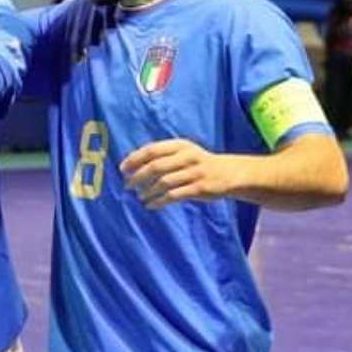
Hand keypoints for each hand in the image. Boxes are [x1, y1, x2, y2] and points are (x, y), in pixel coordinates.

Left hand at [120, 139, 237, 209]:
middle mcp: (187, 157)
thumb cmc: (198, 162)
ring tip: (140, 197)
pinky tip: (150, 205)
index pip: (152, 150)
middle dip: (138, 177)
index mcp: (180, 145)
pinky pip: (173, 196)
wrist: (229, 173)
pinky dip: (158, 201)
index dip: (134, 159)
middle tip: (128, 185)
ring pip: (163, 183)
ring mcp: (194, 173)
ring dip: (148, 191)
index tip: (122, 169)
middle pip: (155, 167)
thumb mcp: (183, 151)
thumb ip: (162, 154)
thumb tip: (131, 164)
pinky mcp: (199, 189)